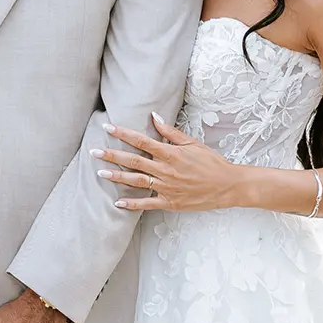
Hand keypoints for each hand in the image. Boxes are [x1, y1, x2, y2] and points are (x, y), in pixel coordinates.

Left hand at [92, 113, 248, 212]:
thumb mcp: (193, 143)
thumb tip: (154, 118)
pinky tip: (118, 203)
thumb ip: (171, 132)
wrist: (228, 185)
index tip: (108, 127)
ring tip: (100, 173)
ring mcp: (167, 187)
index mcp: (171, 153)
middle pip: (134, 161)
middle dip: (112, 155)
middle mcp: (166, 170)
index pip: (142, 140)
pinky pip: (148, 204)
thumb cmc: (211, 162)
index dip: (123, 133)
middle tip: (94, 151)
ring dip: (117, 177)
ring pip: (137, 181)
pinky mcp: (170, 202)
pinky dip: (133, 204)